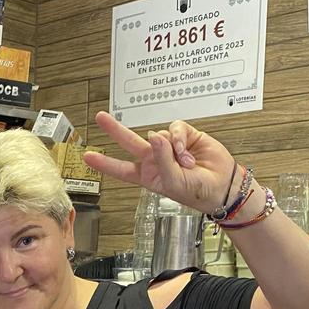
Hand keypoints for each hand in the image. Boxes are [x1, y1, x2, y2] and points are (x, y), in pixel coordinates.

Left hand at [84, 111, 238, 213]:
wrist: (222, 184)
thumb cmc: (197, 191)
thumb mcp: (174, 183)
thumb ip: (162, 160)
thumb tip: (154, 136)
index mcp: (147, 175)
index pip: (121, 169)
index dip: (104, 163)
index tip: (87, 157)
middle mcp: (154, 159)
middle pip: (129, 142)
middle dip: (115, 129)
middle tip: (101, 117)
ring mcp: (168, 146)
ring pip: (157, 134)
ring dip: (171, 147)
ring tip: (186, 162)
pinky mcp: (184, 135)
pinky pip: (174, 129)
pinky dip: (180, 139)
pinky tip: (188, 151)